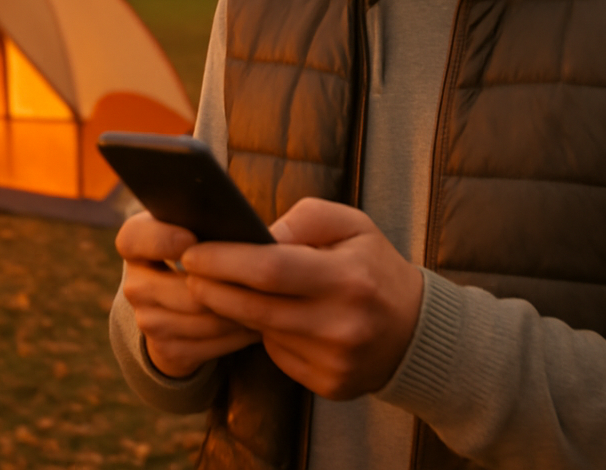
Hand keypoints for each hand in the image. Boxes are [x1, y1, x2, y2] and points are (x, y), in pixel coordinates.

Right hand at [115, 212, 260, 378]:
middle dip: (225, 285)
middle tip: (262, 278)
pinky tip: (256, 324)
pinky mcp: (165, 350)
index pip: (133, 238)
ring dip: (239, 312)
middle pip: (182, 288)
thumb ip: (210, 223)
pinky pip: (209, 345)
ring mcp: (147, 320)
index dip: (161, 239)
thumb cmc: (202, 249)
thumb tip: (249, 234)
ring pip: (201, 319)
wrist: (182, 304)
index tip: (191, 239)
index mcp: (136, 244)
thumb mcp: (198, 229)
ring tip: (268, 300)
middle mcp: (134, 283)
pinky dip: (237, 335)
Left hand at [180, 197, 423, 400]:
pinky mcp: (329, 385)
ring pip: (262, 334)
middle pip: (255, 308)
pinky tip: (269, 319)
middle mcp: (342, 324)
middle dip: (212, 289)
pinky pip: (278, 357)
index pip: (270, 269)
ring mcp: (335, 361)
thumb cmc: (374, 267)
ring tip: (222, 290)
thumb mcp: (353, 225)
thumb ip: (305, 219)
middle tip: (189, 273)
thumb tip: (258, 234)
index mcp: (348, 277)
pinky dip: (266, 336)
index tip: (193, 252)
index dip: (224, 261)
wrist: (415, 331)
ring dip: (235, 313)